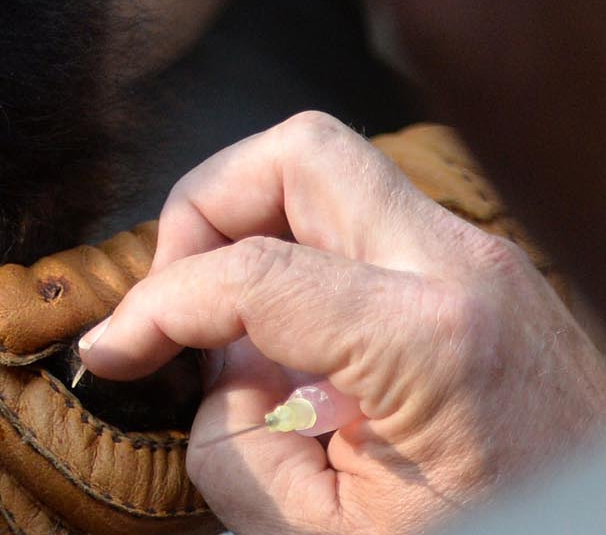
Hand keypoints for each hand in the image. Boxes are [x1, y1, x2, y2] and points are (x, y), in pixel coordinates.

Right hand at [78, 113, 605, 533]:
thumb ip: (240, 455)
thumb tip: (217, 380)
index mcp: (430, 341)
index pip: (249, 272)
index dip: (154, 306)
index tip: (114, 349)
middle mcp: (463, 269)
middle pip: (298, 150)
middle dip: (208, 206)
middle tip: (180, 294)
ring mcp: (486, 258)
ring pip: (333, 166)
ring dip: (258, 223)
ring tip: (239, 329)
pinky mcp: (491, 271)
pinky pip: (371, 217)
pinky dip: (308, 250)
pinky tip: (301, 346)